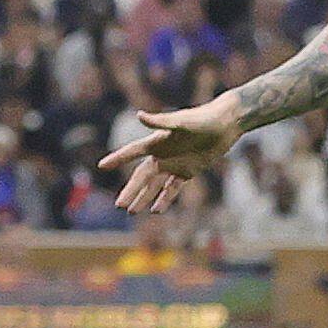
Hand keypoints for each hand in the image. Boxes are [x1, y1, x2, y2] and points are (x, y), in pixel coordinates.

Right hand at [98, 96, 239, 211]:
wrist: (226, 123)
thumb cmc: (203, 118)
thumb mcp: (181, 122)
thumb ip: (159, 122)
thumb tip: (139, 115)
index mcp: (156, 141)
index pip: (132, 152)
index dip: (117, 158)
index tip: (102, 166)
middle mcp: (162, 154)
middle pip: (142, 176)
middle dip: (131, 190)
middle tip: (119, 205)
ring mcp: (174, 164)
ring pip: (155, 185)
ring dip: (144, 197)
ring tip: (132, 211)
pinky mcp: (188, 171)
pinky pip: (173, 188)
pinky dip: (165, 198)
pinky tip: (156, 210)